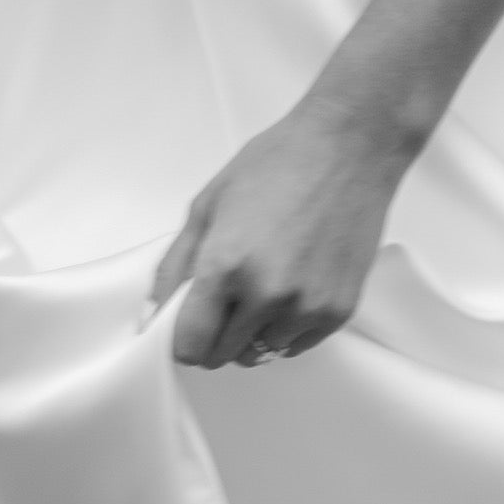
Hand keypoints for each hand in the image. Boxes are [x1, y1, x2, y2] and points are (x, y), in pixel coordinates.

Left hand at [150, 105, 419, 369]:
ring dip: (255, 331)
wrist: (349, 148)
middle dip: (216, 334)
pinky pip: (298, 344)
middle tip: (227, 298)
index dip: (183, 339)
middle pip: (223, 355)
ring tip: (267, 285)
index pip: (190, 345)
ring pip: (261, 352)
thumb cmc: (276, 165)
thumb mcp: (208, 205)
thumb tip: (154, 313)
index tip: (191, 323)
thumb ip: (175, 265)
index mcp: (224, 267)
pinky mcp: (339, 310)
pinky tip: (293, 287)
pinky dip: (288, 327)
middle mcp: (267, 295)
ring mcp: (307, 307)